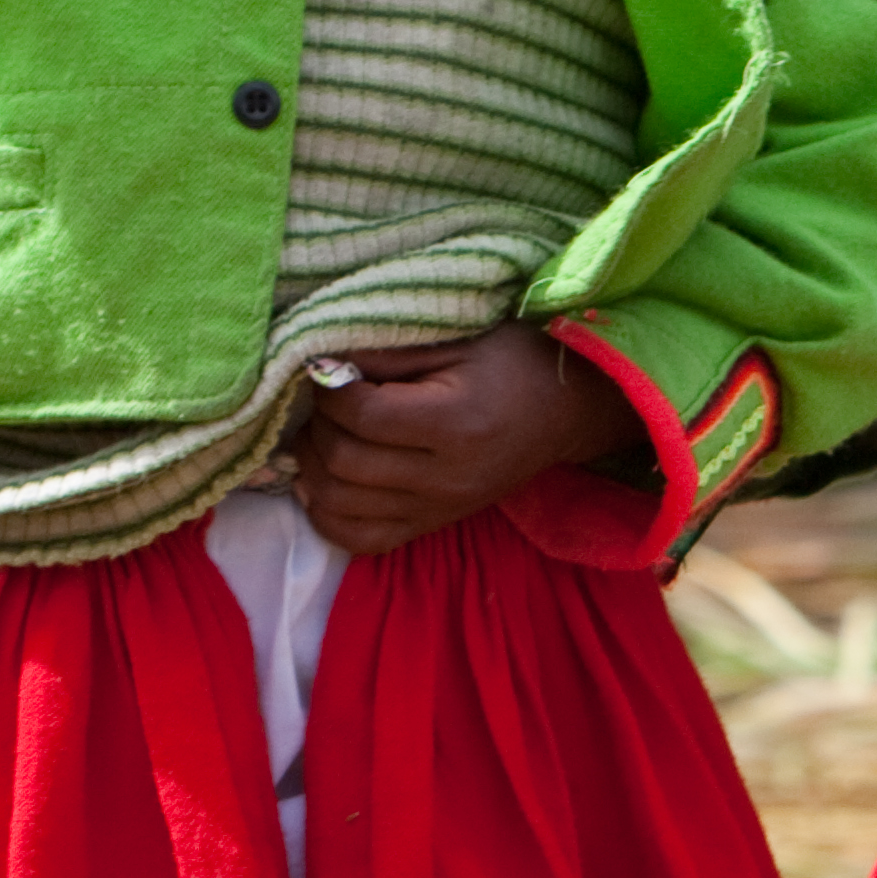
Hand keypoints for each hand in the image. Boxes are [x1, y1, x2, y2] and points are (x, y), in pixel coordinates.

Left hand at [288, 320, 640, 556]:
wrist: (565, 412)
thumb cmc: (515, 360)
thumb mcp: (459, 337)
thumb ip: (389, 351)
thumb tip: (322, 362)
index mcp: (456, 423)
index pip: (363, 416)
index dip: (329, 388)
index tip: (327, 366)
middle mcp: (445, 477)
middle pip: (345, 463)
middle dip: (317, 426)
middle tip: (322, 399)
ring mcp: (438, 509)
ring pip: (340, 507)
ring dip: (311, 469)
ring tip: (320, 434)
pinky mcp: (432, 526)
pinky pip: (360, 540)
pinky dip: (327, 515)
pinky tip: (323, 481)